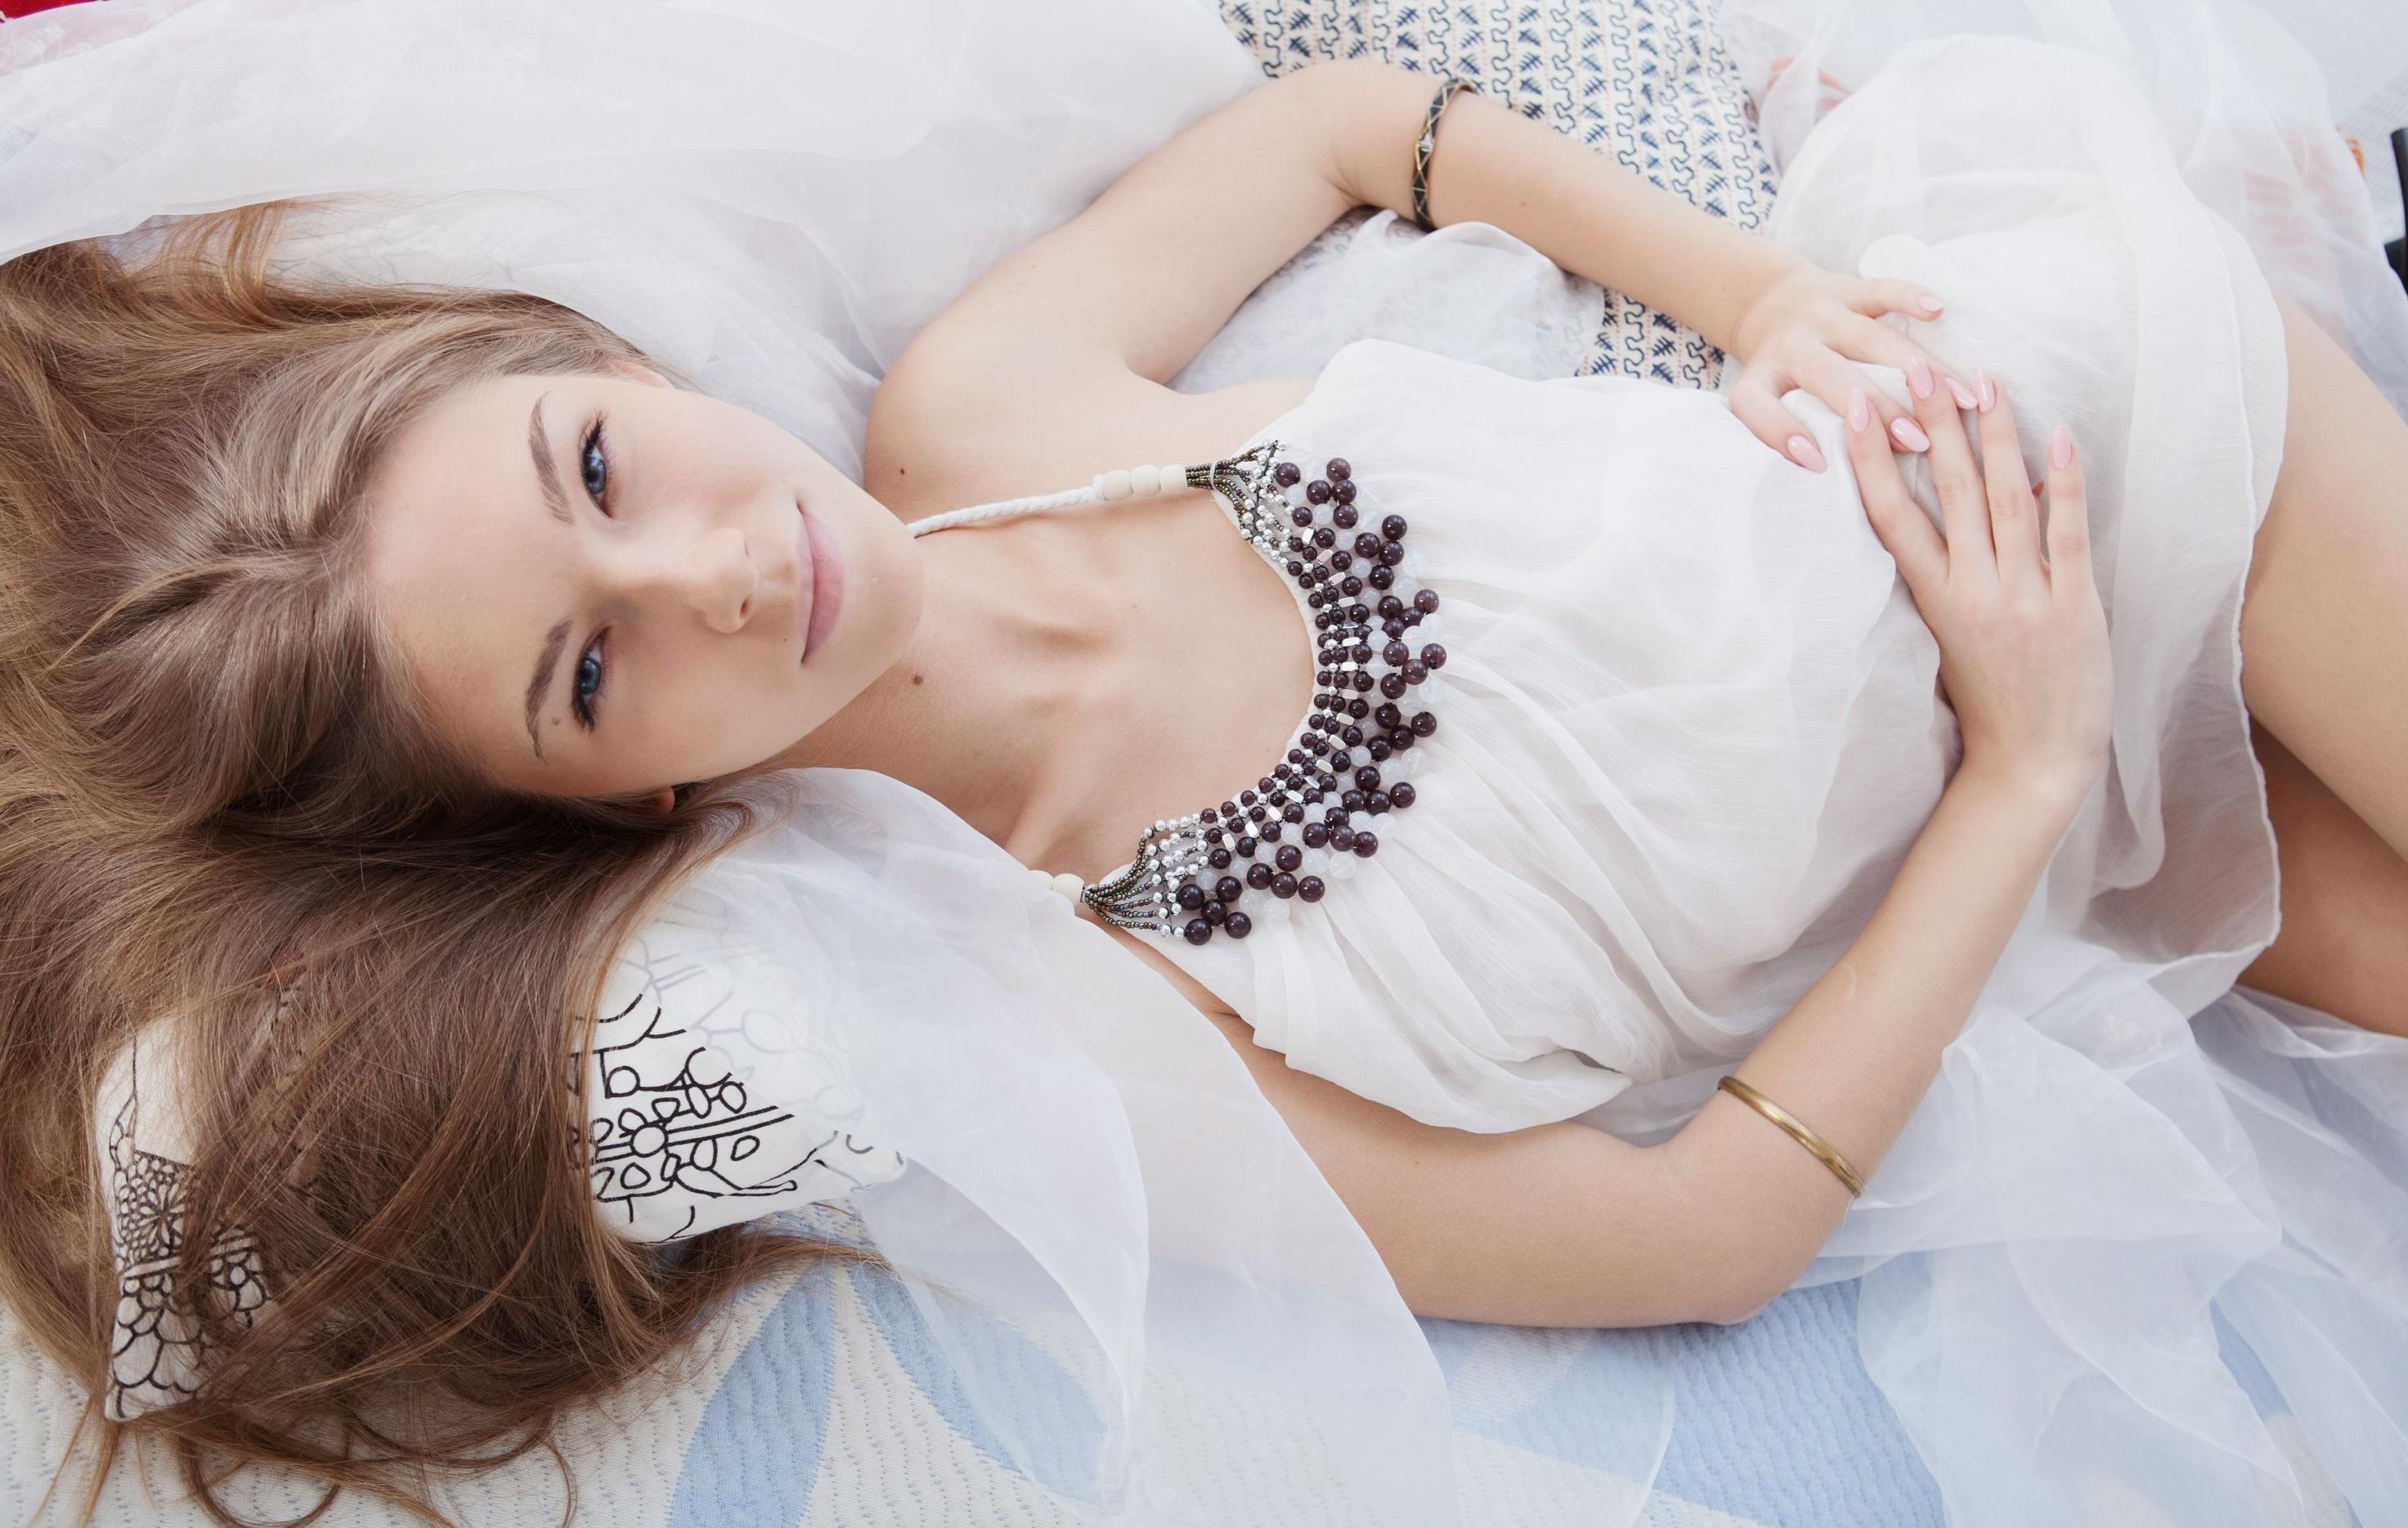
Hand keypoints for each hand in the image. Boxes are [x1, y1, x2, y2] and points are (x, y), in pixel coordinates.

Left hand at [1726, 260, 1966, 472]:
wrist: (1768, 305)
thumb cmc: (1778, 375)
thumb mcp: (1763, 404)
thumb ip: (1783, 434)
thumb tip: (1830, 478)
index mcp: (1761, 381)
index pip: (1758, 408)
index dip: (1782, 433)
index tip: (1817, 462)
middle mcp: (1789, 346)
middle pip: (1831, 376)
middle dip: (1876, 409)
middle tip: (1917, 442)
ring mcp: (1820, 314)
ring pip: (1868, 339)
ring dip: (1912, 369)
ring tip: (1956, 399)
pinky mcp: (1847, 288)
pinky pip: (1880, 289)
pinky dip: (1909, 296)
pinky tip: (1938, 311)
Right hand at [1840, 366, 2112, 814]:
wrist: (2031, 764)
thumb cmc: (1990, 701)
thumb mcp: (1958, 634)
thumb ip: (1962, 571)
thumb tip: (1996, 494)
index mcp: (1934, 600)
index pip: (1891, 517)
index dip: (1873, 459)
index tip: (1859, 410)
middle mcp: (1971, 592)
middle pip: (1946, 493)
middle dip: (1933, 425)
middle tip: (1918, 367)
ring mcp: (2021, 599)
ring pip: (2003, 501)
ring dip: (1994, 437)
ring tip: (1985, 382)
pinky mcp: (2071, 609)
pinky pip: (2064, 535)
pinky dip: (2061, 486)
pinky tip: (2057, 440)